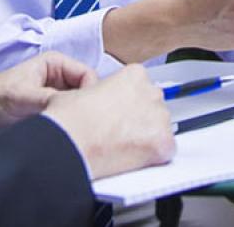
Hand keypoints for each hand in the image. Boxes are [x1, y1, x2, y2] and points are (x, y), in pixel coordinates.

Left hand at [0, 50, 97, 148]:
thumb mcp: (22, 98)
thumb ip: (52, 99)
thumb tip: (78, 109)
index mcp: (55, 63)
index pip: (90, 77)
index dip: (90, 95)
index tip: (82, 114)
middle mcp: (59, 79)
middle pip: (87, 94)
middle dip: (82, 110)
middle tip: (73, 126)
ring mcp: (55, 98)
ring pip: (79, 109)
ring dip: (73, 121)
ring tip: (60, 132)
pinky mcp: (50, 115)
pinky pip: (68, 122)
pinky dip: (66, 130)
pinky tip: (58, 138)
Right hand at [42, 63, 175, 179]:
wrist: (68, 144)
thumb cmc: (70, 120)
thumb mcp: (83, 89)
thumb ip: (103, 89)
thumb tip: (102, 100)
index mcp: (134, 75)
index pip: (141, 87)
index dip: (128, 102)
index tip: (118, 113)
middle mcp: (152, 92)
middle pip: (153, 106)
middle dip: (140, 118)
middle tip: (119, 131)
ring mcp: (160, 118)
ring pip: (161, 128)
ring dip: (147, 136)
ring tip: (122, 145)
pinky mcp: (164, 143)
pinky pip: (165, 150)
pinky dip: (152, 156)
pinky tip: (132, 157)